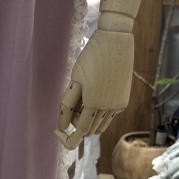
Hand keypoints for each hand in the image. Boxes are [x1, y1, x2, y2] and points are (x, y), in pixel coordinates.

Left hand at [55, 30, 133, 150]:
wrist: (116, 41)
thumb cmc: (91, 57)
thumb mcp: (75, 80)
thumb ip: (68, 105)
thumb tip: (63, 126)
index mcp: (94, 104)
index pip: (79, 133)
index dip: (65, 137)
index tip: (56, 131)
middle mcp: (108, 109)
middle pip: (88, 131)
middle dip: (75, 125)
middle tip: (70, 106)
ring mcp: (118, 106)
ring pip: (98, 127)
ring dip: (86, 121)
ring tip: (80, 102)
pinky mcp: (123, 101)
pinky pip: (107, 118)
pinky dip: (97, 115)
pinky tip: (92, 97)